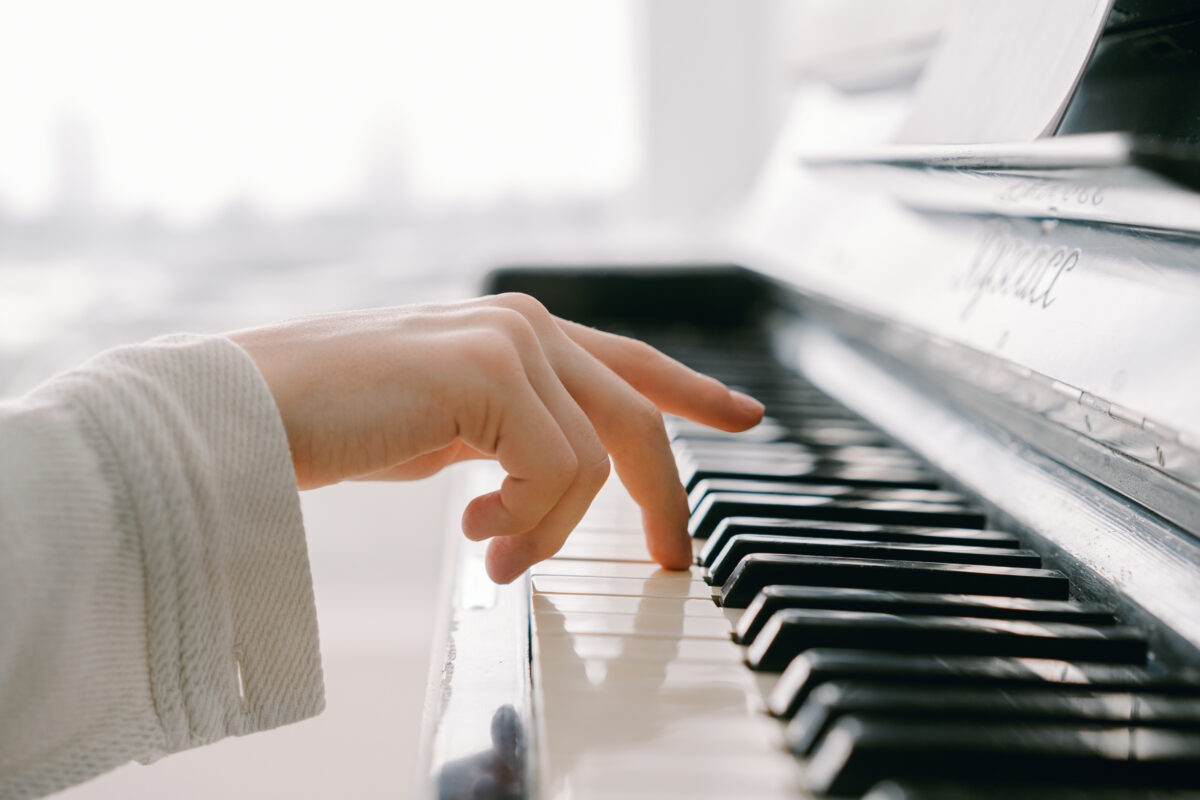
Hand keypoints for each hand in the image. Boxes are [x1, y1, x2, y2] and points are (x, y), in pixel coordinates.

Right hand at [229, 293, 763, 582]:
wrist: (249, 411)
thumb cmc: (339, 425)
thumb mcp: (449, 429)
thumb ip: (511, 434)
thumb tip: (562, 482)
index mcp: (519, 333)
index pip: (630, 361)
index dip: (694, 389)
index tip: (744, 416)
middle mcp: (525, 324)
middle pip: (636, 415)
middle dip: (660, 496)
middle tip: (666, 561)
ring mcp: (511, 340)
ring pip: (594, 458)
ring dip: (552, 529)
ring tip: (498, 556)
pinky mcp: (491, 372)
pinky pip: (557, 473)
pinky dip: (528, 524)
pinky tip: (477, 538)